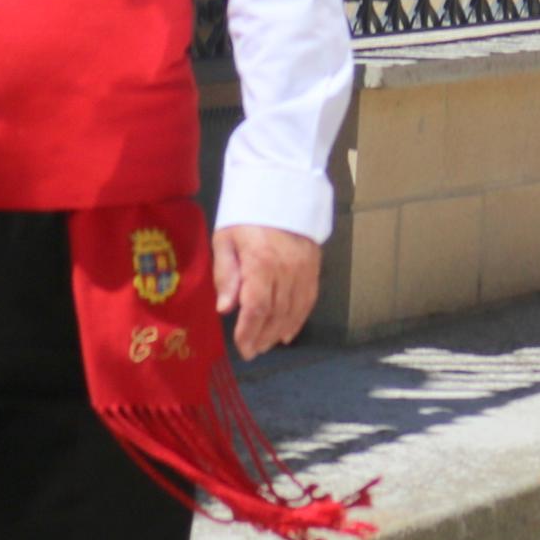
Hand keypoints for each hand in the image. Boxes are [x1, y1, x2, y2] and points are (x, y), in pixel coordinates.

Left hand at [213, 224, 321, 358]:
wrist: (280, 188)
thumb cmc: (245, 215)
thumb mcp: (225, 239)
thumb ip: (225, 275)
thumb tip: (225, 309)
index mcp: (261, 263)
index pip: (256, 308)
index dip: (249, 332)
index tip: (242, 348)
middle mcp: (286, 271)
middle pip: (276, 314)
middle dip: (262, 337)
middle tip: (251, 351)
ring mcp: (304, 270)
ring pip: (294, 311)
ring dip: (280, 332)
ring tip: (266, 345)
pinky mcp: (314, 268)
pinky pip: (309, 300)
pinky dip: (299, 320)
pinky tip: (288, 333)